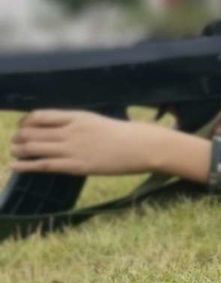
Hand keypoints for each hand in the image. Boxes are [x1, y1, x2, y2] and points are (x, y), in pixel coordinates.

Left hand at [9, 111, 209, 182]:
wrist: (144, 146)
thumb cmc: (126, 135)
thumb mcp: (99, 122)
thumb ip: (79, 125)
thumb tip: (63, 130)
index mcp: (78, 116)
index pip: (41, 115)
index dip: (27, 122)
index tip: (23, 127)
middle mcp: (72, 131)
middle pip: (33, 131)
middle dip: (19, 137)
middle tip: (15, 142)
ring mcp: (73, 148)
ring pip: (34, 147)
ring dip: (19, 150)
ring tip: (14, 152)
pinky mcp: (77, 165)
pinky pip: (44, 164)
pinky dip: (25, 166)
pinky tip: (15, 166)